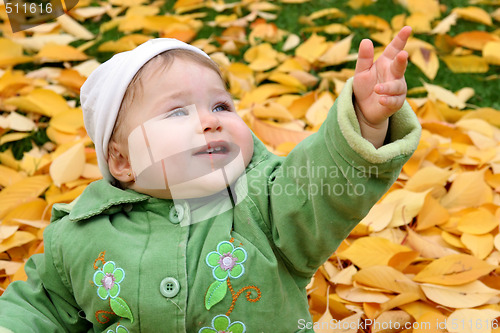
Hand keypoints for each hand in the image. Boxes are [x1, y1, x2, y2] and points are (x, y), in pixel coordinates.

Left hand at [352, 26, 411, 146]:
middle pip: (400, 65)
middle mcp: (395, 74)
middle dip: (401, 60)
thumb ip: (364, 58)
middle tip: (402, 54)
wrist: (364, 108)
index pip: (394, 49)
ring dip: (387, 87)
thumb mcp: (361, 71)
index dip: (400, 39)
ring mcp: (397, 88)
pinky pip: (394, 101)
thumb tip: (366, 40)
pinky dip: (387, 100)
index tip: (407, 28)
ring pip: (396, 86)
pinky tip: (381, 100)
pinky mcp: (396, 103)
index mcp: (386, 63)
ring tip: (376, 88)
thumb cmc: (365, 87)